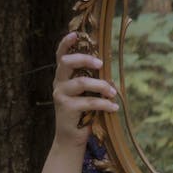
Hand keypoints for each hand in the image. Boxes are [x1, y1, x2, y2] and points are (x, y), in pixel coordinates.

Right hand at [52, 32, 118, 147]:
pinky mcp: (67, 109)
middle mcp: (58, 83)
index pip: (60, 56)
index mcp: (62, 76)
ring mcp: (61, 96)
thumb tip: (107, 66)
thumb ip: (90, 79)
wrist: (70, 138)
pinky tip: (114, 107)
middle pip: (66, 63)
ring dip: (101, 85)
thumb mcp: (84, 93)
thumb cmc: (81, 113)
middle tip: (101, 63)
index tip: (75, 34)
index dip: (66, 44)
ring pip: (81, 82)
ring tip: (113, 92)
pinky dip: (104, 104)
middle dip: (85, 59)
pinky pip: (89, 102)